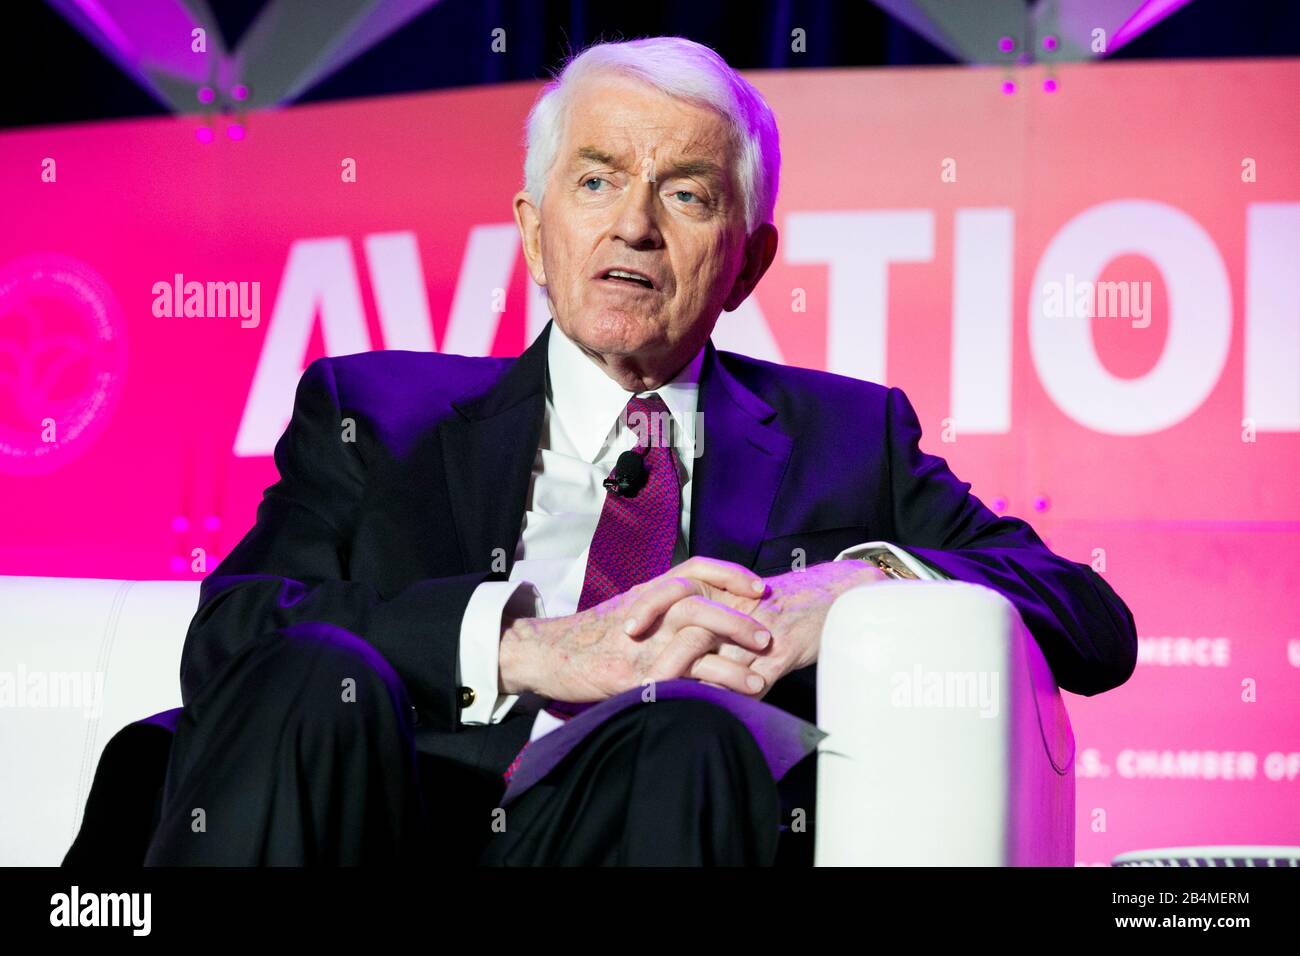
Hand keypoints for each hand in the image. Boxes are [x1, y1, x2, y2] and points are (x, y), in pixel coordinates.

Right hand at [500, 556, 773, 702]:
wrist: (549, 652)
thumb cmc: (593, 633)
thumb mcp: (631, 606)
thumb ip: (664, 603)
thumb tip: (703, 608)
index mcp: (651, 591)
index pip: (698, 568)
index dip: (731, 574)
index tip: (760, 586)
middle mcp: (649, 612)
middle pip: (702, 606)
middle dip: (739, 623)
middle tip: (766, 639)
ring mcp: (642, 644)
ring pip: (695, 645)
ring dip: (731, 667)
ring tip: (757, 683)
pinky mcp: (634, 675)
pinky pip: (676, 683)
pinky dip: (703, 694)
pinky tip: (725, 706)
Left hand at [627, 560, 888, 697]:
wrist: (834, 595)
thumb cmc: (785, 602)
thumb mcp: (745, 602)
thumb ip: (713, 618)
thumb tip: (679, 641)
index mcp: (723, 591)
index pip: (676, 594)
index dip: (648, 608)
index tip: (626, 630)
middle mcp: (736, 608)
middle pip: (690, 632)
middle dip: (663, 659)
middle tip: (639, 683)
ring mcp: (758, 631)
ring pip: (718, 660)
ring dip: (693, 686)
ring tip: (668, 706)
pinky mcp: (781, 652)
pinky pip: (754, 680)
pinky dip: (735, 699)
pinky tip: (720, 716)